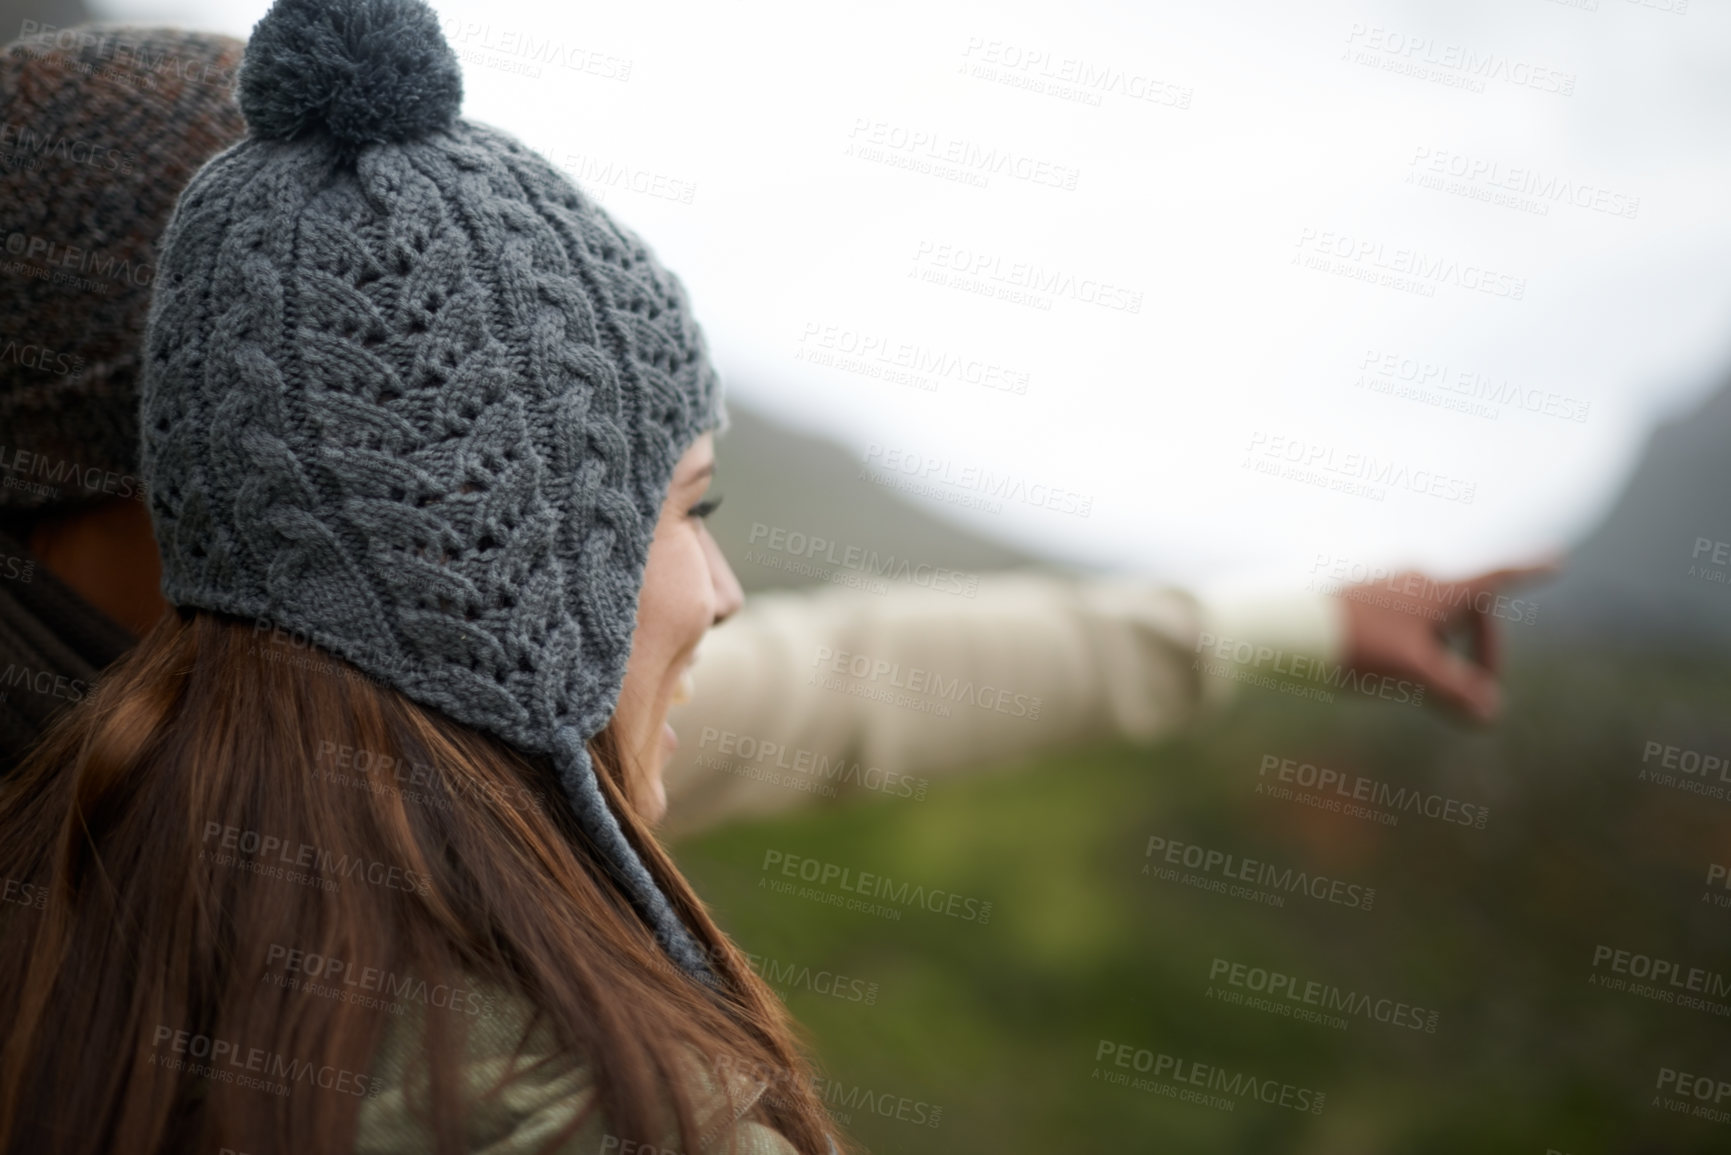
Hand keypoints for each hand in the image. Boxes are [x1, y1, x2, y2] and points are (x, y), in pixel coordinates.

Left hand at [1336, 561, 1558, 722]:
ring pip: (1432, 619)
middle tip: (1474, 695)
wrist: (1285, 629)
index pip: (1495, 580)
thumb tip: (1490, 713)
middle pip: (1467, 611)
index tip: (1556, 561)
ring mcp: (1385, 586)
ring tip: (1424, 688)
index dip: (1528, 573)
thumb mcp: (1414, 674)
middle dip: (1478, 652)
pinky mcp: (1359, 600)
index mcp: (1438, 588)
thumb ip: (1456, 692)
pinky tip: (1387, 674)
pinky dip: (1413, 647)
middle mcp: (1415, 579)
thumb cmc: (1355, 645)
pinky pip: (1402, 621)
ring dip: (1443, 653)